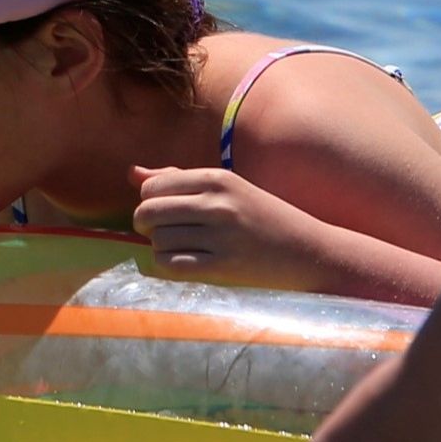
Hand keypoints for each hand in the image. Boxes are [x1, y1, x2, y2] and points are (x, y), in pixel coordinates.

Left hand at [129, 164, 331, 291]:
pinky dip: (168, 266)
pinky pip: (171, 265)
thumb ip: (178, 180)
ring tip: (181, 248)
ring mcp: (221, 237)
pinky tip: (184, 264)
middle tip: (161, 232)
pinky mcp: (224, 268)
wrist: (308, 252)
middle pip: (148, 212)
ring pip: (157, 240)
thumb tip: (132, 173)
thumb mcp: (228, 189)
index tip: (164, 213)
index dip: (149, 202)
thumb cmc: (264, 217)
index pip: (153, 187)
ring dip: (160, 247)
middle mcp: (217, 204)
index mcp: (217, 179)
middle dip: (146, 226)